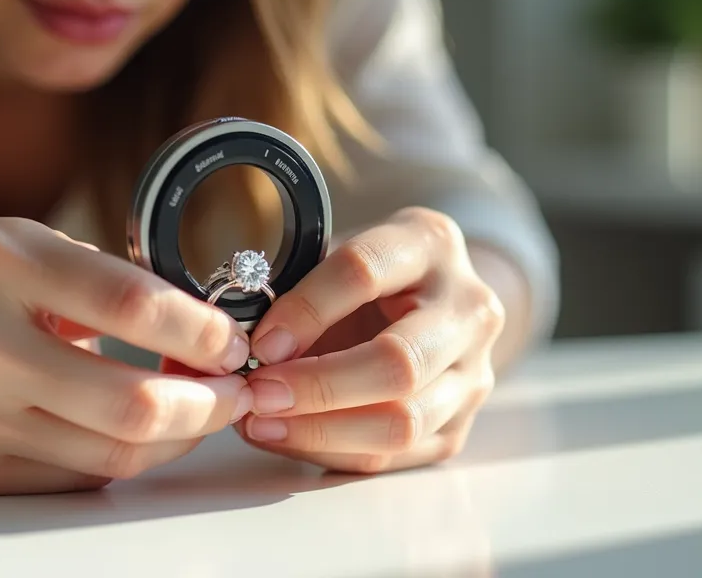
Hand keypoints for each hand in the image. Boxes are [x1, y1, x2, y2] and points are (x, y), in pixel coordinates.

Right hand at [0, 218, 254, 494]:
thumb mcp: (20, 246)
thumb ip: (106, 281)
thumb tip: (207, 331)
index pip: (132, 305)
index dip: (203, 331)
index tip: (232, 342)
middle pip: (132, 402)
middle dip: (209, 405)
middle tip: (236, 394)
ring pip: (111, 455)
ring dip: (176, 439)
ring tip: (199, 415)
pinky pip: (72, 479)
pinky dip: (122, 459)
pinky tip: (140, 434)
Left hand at [236, 207, 503, 472]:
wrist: (432, 299)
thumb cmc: (367, 275)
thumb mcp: (335, 256)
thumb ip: (293, 289)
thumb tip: (228, 346)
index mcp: (431, 244)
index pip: (365, 272)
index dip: (306, 309)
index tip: (259, 342)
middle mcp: (468, 310)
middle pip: (398, 363)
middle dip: (317, 386)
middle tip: (258, 394)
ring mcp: (473, 374)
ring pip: (402, 421)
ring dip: (319, 430)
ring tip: (261, 422)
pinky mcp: (457, 427)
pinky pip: (392, 458)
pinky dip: (330, 452)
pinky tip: (286, 436)